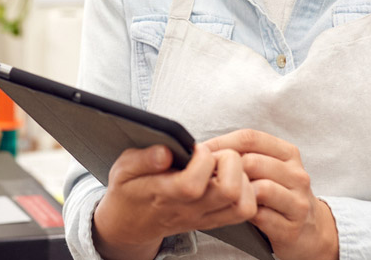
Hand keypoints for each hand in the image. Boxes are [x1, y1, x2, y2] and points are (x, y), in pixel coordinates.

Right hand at [92, 143, 257, 259]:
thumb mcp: (122, 169)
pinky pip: (244, 211)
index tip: (195, 147)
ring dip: (243, 179)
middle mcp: (189, 210)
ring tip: (224, 167)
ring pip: (243, 205)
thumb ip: (142, 159)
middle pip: (229, 192)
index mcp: (164, 195)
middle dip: (230, 162)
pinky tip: (229, 177)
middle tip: (215, 154)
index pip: (193, 184)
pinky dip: (247, 191)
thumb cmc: (129, 189)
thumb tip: (165, 151)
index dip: (202, 158)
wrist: (130, 223)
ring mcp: (204, 218)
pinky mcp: (214, 220)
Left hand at [206, 130, 338, 259]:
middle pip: (252, 161)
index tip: (201, 151)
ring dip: (236, 193)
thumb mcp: (268, 168)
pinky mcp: (292, 227)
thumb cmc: (278, 194)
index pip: (250, 137)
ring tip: (224, 196)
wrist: (308, 230)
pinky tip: (237, 213)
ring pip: (260, 188)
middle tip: (208, 177)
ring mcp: (297, 201)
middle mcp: (297, 174)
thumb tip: (204, 149)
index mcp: (288, 153)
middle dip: (226, 169)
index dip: (222, 143)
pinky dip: (243, 214)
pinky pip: (260, 216)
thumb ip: (245, 155)